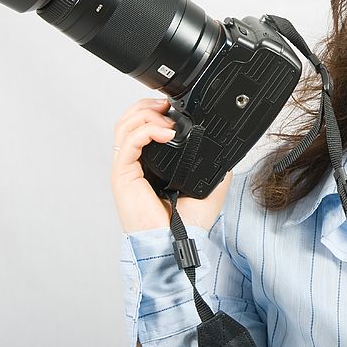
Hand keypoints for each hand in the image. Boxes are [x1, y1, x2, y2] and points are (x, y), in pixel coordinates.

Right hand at [110, 97, 232, 232]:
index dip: (154, 112)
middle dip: (146, 106)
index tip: (174, 107)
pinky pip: (130, 141)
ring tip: (167, 116)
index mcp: (149, 165)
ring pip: (124, 126)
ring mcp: (126, 168)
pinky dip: (147, 130)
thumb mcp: (209, 186)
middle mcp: (135, 164)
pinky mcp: (122, 175)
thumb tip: (224, 150)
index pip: (142, 128)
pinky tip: (167, 132)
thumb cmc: (187, 223)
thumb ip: (213, 166)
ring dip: (146, 114)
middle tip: (167, 104)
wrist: (178, 242)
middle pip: (128, 121)